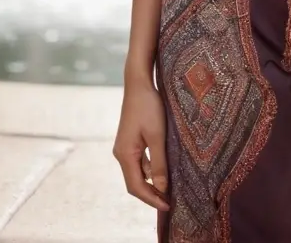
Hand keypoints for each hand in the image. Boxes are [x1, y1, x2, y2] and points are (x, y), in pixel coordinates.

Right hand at [112, 73, 168, 211]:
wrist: (138, 83)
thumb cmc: (149, 107)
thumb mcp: (157, 135)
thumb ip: (159, 162)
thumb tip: (162, 187)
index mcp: (125, 154)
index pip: (136, 187)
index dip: (151, 199)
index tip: (167, 206)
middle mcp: (121, 154)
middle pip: (134, 182)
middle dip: (151, 194)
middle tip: (169, 201)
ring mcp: (124, 147)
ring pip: (137, 172)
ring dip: (151, 182)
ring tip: (168, 189)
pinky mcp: (130, 141)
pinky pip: (139, 162)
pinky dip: (150, 170)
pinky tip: (163, 170)